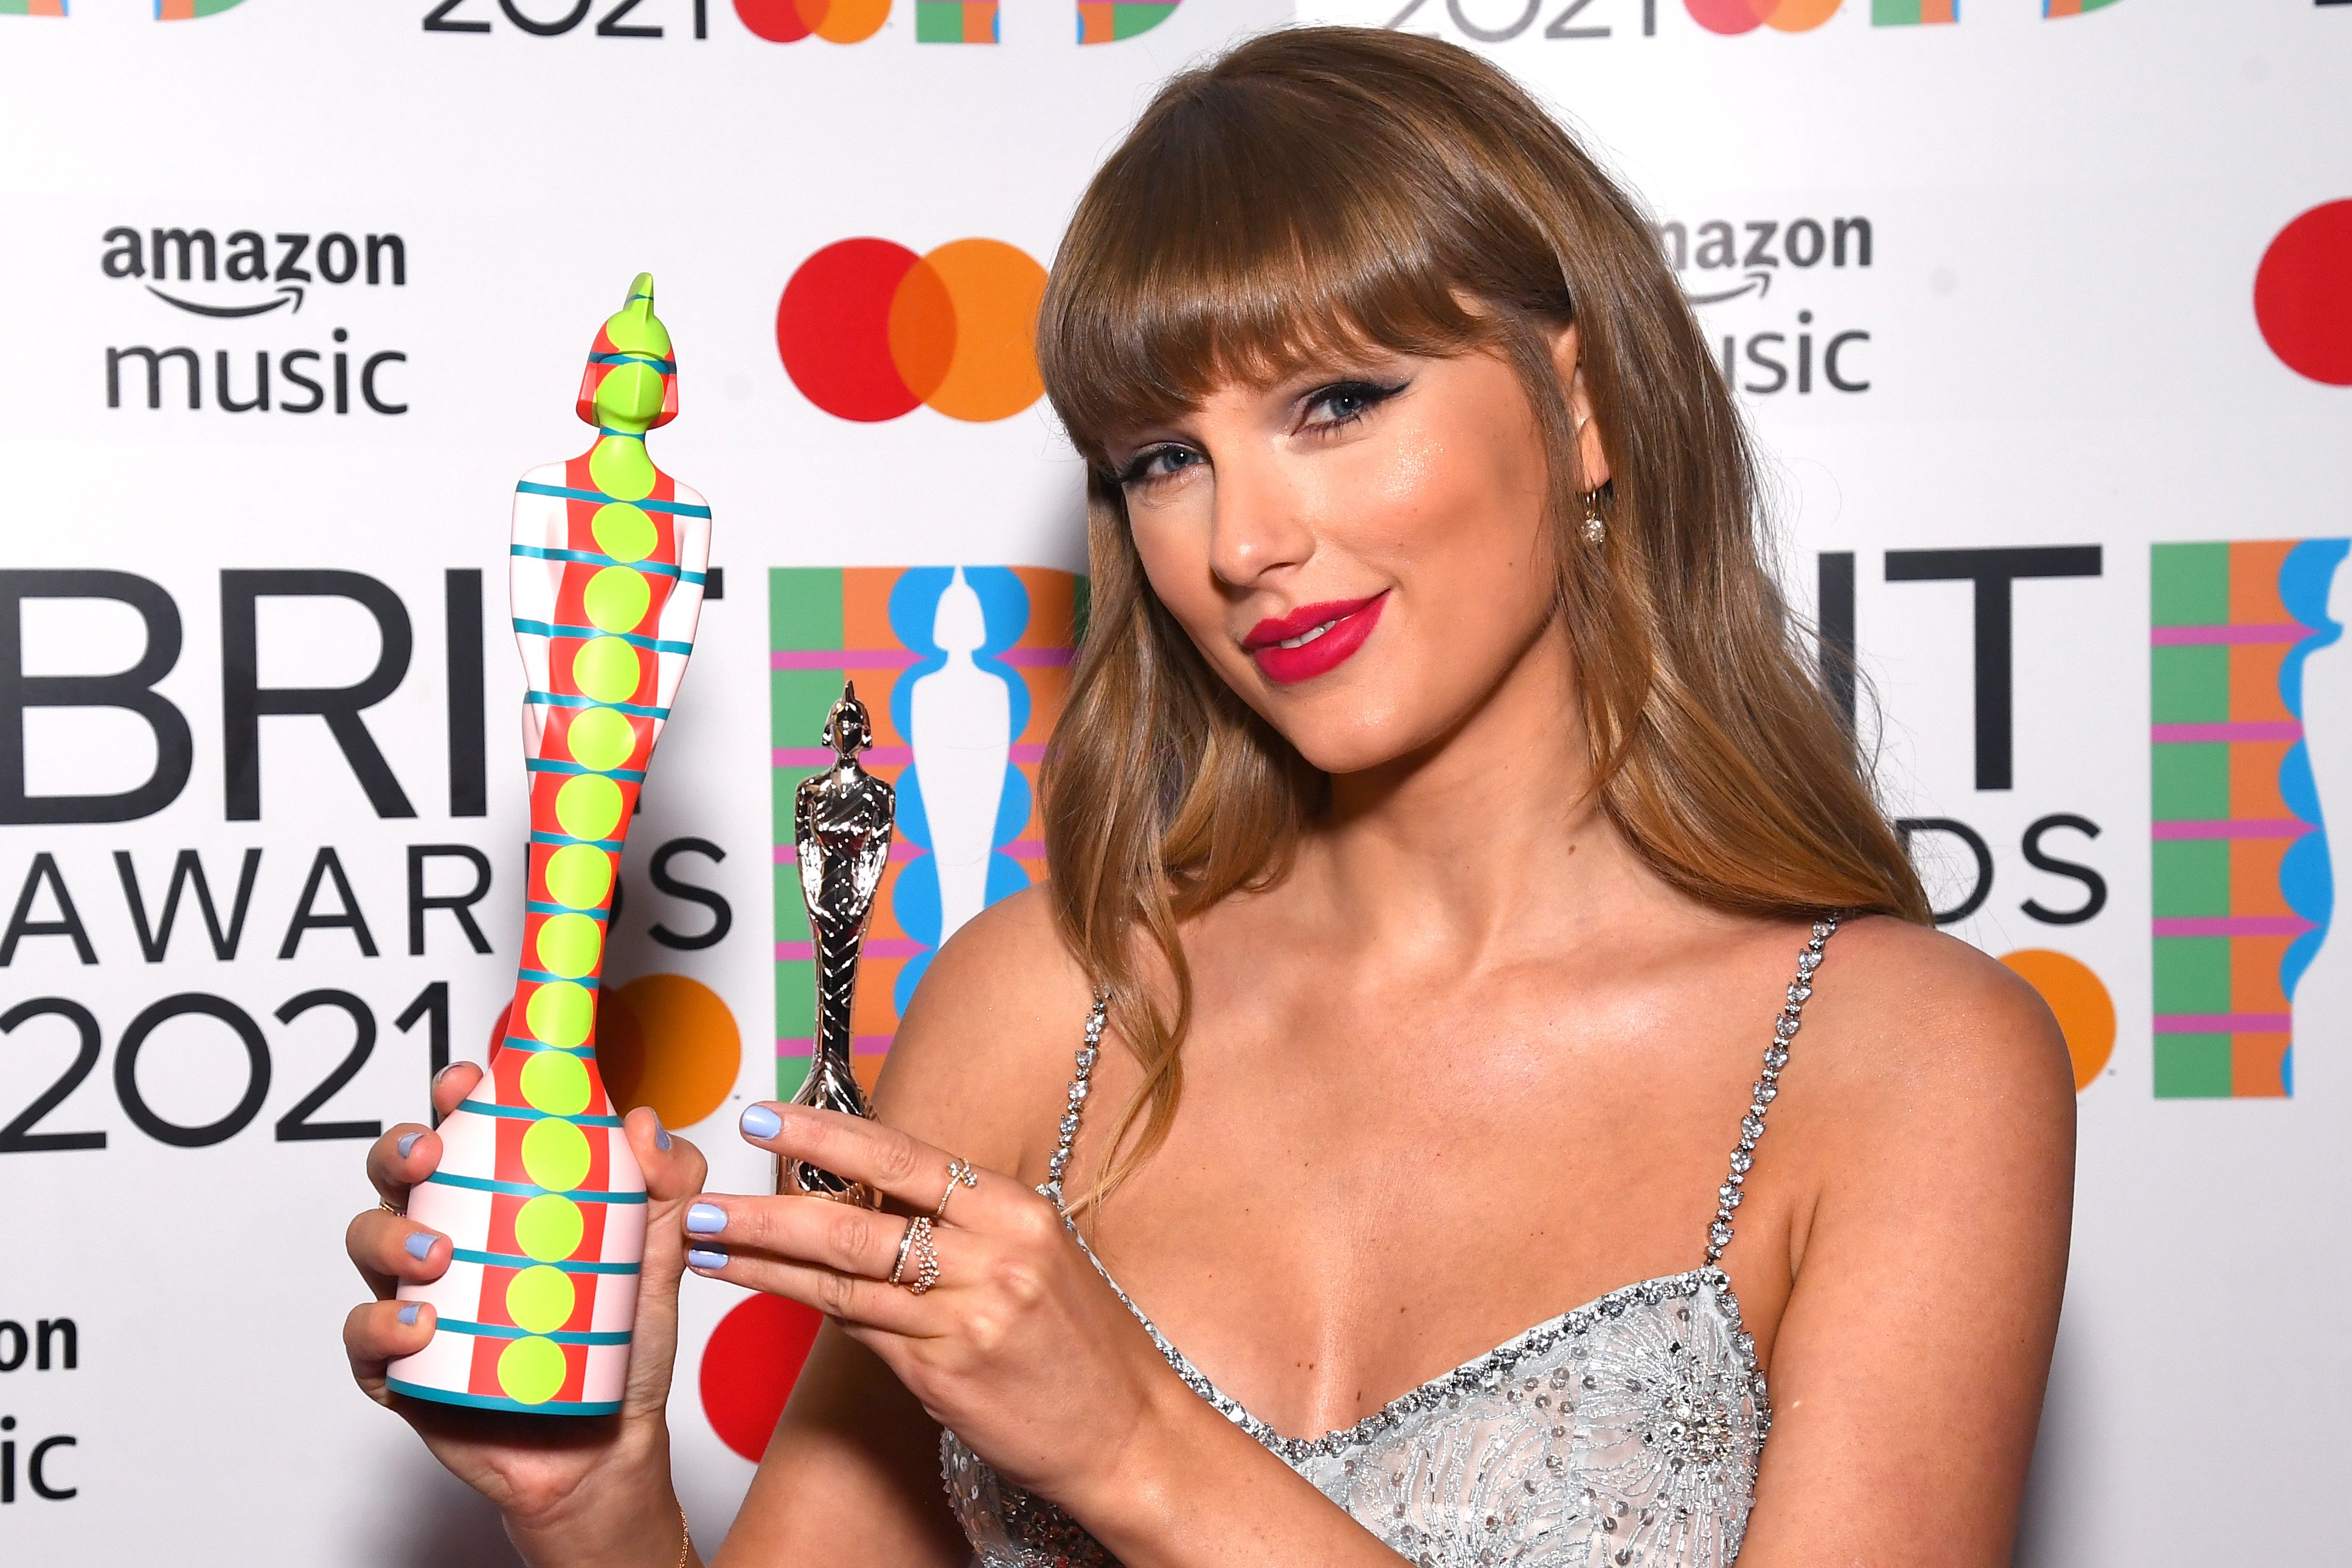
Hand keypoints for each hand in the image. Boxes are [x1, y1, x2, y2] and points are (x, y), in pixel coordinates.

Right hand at [341, 1063, 707, 1546]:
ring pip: (370, 1243)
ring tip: (436, 1256)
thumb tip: (644, 1122)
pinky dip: (381, 1324)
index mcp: (500, 1198)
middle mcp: (451, 1236)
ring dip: (390, 1237)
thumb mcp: (659, 1255)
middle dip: (399, 1151)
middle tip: (430, 1155)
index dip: (452, 1096)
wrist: (606, 1444)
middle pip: (398, 1175)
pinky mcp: (402, 1366)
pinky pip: (366, 1337)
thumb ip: (669, 1184)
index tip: (465, 1081)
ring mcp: (419, 1297)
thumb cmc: (622, 1341)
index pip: (465, 1130)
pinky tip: (419, 1323)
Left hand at [682, 1103, 1179, 1503]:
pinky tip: (754, 1288)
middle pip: (861, 1220)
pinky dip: (802, 1307)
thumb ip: (963, 1224)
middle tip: (707, 1187)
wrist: (1130, 1432)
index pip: (905, 1158)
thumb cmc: (1079, 1344)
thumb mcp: (1035, 1258)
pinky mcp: (947, 1375)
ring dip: (763, 1257)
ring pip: (844, 1278)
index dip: (829, 1134)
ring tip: (704, 1239)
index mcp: (1017, 1209)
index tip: (769, 1116)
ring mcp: (970, 1316)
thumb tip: (872, 1197)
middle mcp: (995, 1254)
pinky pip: (859, 1332)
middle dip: (772, 1201)